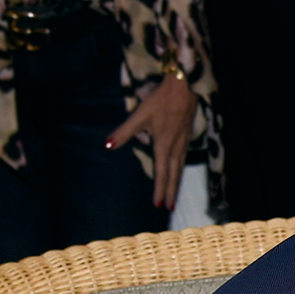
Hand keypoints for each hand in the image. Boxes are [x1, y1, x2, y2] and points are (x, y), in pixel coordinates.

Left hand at [107, 71, 195, 206]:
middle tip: (170, 207)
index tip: (158, 204)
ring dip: (177, 183)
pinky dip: (180, 169)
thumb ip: (124, 132)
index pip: (162, 172)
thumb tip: (107, 146)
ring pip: (180, 168)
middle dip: (171, 192)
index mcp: (164, 145)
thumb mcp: (139, 115)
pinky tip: (178, 169)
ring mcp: (184, 142)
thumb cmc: (160, 100)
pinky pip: (184, 158)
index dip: (159, 189)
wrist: (184, 87)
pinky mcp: (187, 136)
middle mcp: (176, 147)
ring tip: (174, 194)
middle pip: (174, 174)